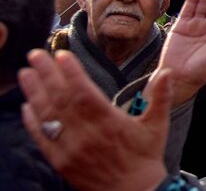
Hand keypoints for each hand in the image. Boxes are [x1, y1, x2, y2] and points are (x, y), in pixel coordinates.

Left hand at [19, 50, 169, 190]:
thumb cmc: (146, 156)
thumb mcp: (158, 125)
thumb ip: (161, 96)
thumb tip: (168, 72)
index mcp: (109, 122)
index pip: (83, 91)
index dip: (71, 72)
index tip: (61, 54)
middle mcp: (86, 134)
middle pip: (61, 99)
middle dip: (46, 75)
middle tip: (35, 55)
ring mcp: (71, 149)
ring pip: (48, 115)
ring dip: (34, 93)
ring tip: (26, 73)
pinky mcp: (61, 162)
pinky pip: (42, 138)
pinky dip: (32, 121)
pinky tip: (27, 106)